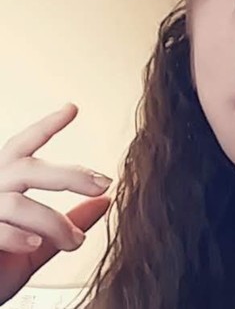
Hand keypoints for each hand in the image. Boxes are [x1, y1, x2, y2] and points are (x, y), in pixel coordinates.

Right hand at [0, 104, 111, 303]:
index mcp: (3, 183)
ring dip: (53, 223)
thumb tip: (105, 201)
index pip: (22, 146)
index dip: (45, 127)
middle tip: (103, 183)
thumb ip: (69, 221)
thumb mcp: (39, 241)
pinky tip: (36, 243)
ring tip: (74, 241)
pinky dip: (19, 237)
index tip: (72, 109)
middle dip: (70, 175)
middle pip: (28, 169)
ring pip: (18, 203)